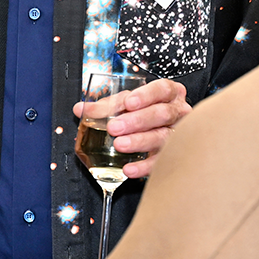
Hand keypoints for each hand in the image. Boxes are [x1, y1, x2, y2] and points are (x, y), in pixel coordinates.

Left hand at [74, 78, 190, 178]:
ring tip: (119, 145)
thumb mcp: (127, 103)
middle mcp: (177, 112)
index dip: (146, 95)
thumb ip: (106, 106)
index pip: (161, 89)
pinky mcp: (173, 155)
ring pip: (163, 137)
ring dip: (139, 141)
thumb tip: (80, 109)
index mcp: (168, 93)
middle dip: (137, 120)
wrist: (162, 129)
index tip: (129, 102)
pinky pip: (161, 162)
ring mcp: (178, 134)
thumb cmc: (144, 111)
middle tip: (115, 127)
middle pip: (162, 114)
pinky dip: (144, 166)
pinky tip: (129, 169)